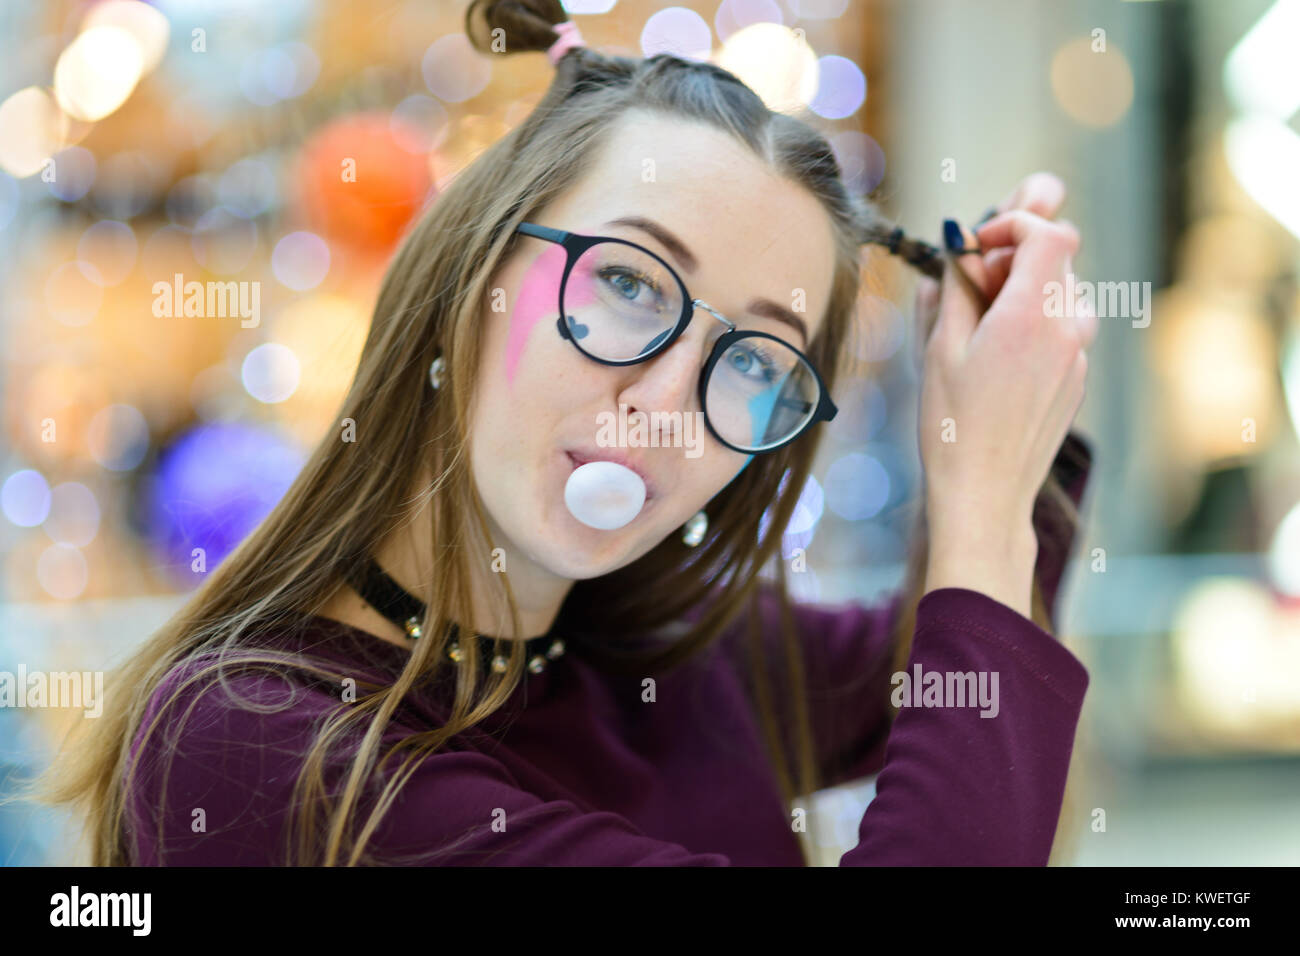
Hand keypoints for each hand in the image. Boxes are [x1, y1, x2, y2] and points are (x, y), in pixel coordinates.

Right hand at [917, 179, 1095, 617]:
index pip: (1050, 233)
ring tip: (982, 323)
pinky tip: (997, 358)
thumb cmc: (953, 426)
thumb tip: (957, 249)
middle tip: (970, 285)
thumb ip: (954, 289)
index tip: (979, 243)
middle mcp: (1065, 329)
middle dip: (1013, 258)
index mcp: (1029, 315)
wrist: (985, 494)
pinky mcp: (1077, 379)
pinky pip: (1064, 328)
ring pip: (1063, 292)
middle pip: (1056, 259)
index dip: (1015, 224)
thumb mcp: (939, 349)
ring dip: (1026, 290)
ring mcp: (1078, 356)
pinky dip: (1035, 322)